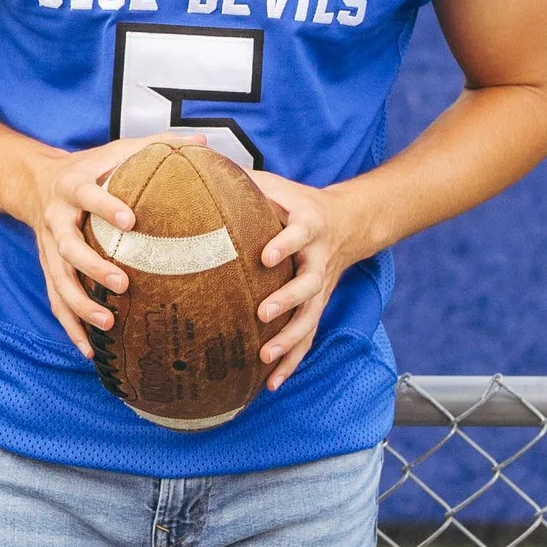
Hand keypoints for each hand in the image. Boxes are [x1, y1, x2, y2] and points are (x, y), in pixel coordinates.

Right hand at [26, 138, 138, 359]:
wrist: (35, 183)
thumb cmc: (90, 168)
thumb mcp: (115, 150)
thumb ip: (154, 145)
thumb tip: (202, 141)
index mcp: (72, 187)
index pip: (86, 196)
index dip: (105, 206)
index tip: (130, 221)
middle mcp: (56, 220)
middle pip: (67, 247)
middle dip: (93, 267)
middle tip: (123, 283)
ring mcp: (48, 249)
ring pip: (59, 281)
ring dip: (80, 305)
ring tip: (107, 323)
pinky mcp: (48, 271)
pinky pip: (56, 302)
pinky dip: (71, 327)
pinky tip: (90, 352)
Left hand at [250, 171, 367, 387]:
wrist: (349, 223)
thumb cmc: (299, 203)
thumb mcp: (279, 186)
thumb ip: (245, 181)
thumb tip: (197, 163)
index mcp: (308, 226)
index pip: (299, 234)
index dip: (285, 244)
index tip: (266, 255)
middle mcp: (318, 259)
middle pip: (308, 284)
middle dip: (287, 300)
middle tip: (263, 313)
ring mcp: (321, 287)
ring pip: (310, 317)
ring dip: (290, 340)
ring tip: (266, 356)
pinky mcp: (318, 307)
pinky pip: (307, 338)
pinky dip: (292, 361)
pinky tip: (271, 382)